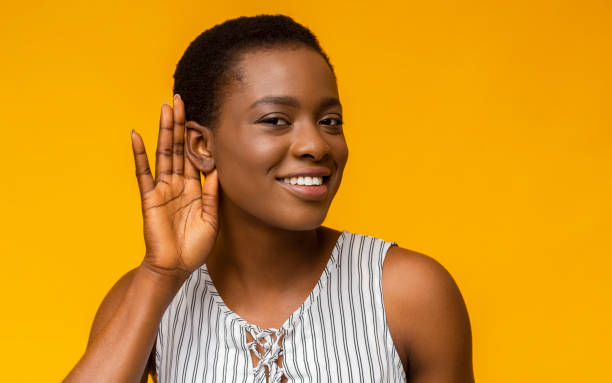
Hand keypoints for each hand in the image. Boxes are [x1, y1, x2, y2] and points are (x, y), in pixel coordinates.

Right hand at [130, 94, 218, 280]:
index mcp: (195, 189)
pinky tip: (136, 135)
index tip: (201, 115)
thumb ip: (213, 194)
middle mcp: (178, 184)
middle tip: (180, 100)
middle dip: (180, 124)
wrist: (175, 268)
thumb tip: (219, 168)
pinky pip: (143, 172)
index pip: (195, 156)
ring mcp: (162, 189)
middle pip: (179, 148)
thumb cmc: (194, 247)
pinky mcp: (149, 197)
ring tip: (165, 108)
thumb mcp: (212, 218)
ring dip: (165, 130)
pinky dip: (139, 154)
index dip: (197, 137)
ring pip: (164, 153)